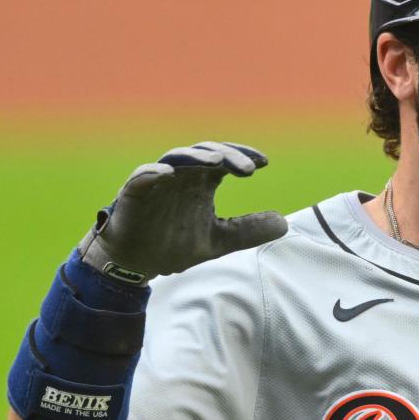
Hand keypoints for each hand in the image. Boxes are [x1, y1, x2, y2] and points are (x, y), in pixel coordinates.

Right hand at [78, 141, 287, 283]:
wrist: (135, 265)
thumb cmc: (173, 245)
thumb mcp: (218, 240)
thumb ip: (248, 230)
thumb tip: (284, 224)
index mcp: (201, 184)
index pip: (224, 161)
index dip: (242, 157)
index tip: (264, 163)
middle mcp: (181, 178)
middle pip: (206, 155)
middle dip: (228, 157)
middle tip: (249, 168)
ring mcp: (157, 183)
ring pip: (176, 159)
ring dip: (196, 157)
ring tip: (216, 161)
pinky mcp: (134, 194)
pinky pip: (142, 177)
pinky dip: (154, 173)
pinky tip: (168, 174)